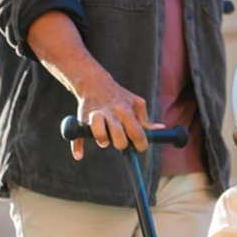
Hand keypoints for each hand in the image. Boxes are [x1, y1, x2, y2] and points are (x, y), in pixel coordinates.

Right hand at [26, 11, 163, 160]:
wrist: (94, 82)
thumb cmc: (119, 97)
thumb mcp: (135, 103)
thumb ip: (146, 119)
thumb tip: (159, 130)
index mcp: (125, 111)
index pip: (137, 134)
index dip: (141, 144)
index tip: (139, 146)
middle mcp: (110, 114)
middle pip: (119, 138)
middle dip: (122, 144)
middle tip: (121, 140)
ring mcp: (94, 116)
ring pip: (98, 135)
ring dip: (103, 141)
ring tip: (105, 139)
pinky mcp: (81, 119)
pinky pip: (77, 134)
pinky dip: (77, 146)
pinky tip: (79, 155)